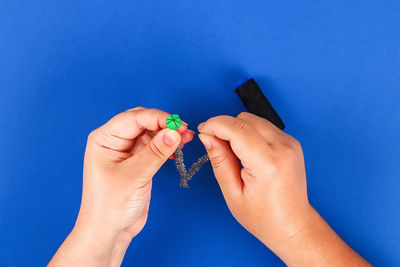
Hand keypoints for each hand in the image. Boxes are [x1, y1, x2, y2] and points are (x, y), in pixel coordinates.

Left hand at [49, 107, 193, 266]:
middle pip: (143, 121)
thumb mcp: (134, 176)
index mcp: (105, 139)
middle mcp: (114, 141)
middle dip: (164, 124)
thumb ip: (155, 152)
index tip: (178, 124)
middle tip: (184, 131)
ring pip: (151, 132)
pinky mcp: (137, 161)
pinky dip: (166, 145)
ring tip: (186, 138)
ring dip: (168, 134)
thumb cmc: (110, 206)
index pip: (133, 118)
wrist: (109, 231)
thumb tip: (175, 132)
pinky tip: (177, 149)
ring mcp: (126, 150)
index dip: (158, 118)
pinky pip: (154, 145)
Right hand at [198, 112, 368, 265]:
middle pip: (245, 119)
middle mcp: (282, 148)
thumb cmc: (264, 217)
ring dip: (238, 129)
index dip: (215, 125)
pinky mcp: (291, 142)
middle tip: (216, 145)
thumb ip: (219, 161)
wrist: (292, 224)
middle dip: (226, 127)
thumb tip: (207, 137)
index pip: (237, 128)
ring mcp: (290, 143)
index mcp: (267, 163)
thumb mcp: (233, 193)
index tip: (203, 130)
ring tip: (235, 154)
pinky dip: (251, 133)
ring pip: (254, 120)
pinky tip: (248, 153)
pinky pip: (264, 126)